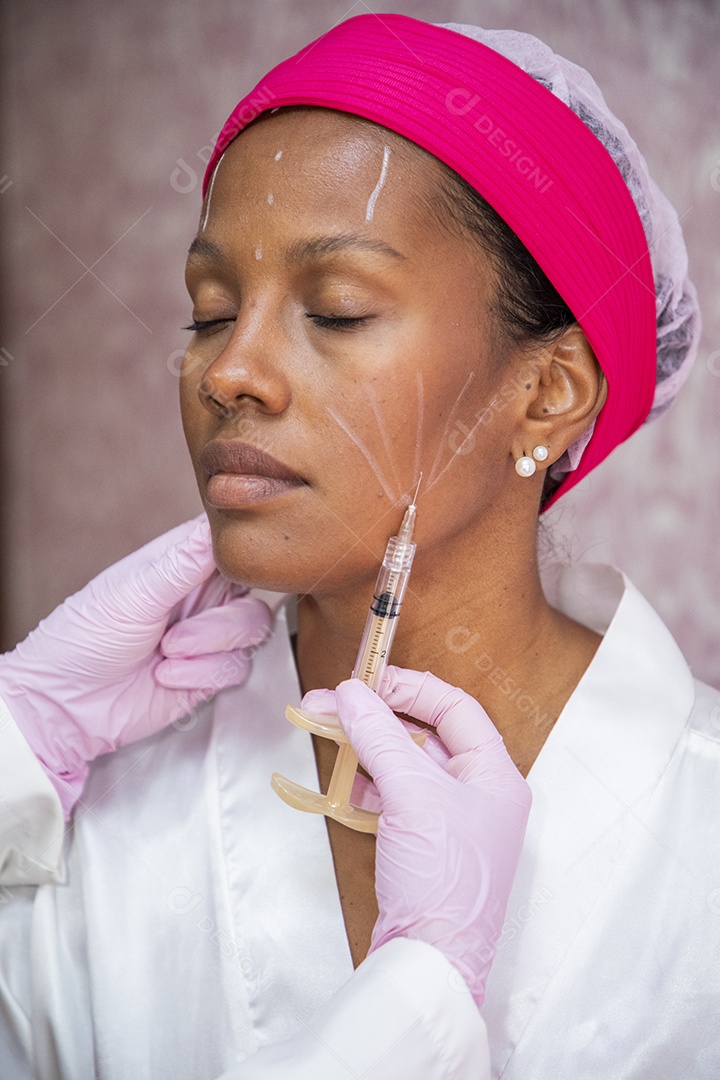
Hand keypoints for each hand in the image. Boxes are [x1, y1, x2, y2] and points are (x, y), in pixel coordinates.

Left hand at [0, 515, 270, 816]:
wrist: (67, 704)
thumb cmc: (85, 637)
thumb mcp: (134, 592)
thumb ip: (183, 561)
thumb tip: (216, 522)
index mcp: (180, 562)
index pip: (228, 538)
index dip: (241, 547)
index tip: (231, 564)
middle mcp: (201, 593)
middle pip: (255, 586)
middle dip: (221, 615)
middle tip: (177, 628)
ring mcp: (209, 633)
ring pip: (254, 627)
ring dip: (210, 644)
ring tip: (167, 652)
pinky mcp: (212, 672)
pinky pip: (239, 666)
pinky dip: (203, 673)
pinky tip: (165, 675)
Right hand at [302, 668, 531, 1006]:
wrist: (428, 962)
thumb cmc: (441, 881)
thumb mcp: (412, 795)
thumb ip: (381, 737)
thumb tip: (351, 693)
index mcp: (496, 776)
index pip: (456, 709)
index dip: (411, 689)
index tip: (367, 681)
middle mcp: (478, 795)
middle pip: (427, 734)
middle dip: (378, 716)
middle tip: (332, 703)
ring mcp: (449, 823)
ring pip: (406, 765)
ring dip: (367, 745)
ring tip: (326, 731)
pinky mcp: (422, 847)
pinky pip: (393, 797)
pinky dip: (366, 781)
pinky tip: (341, 775)